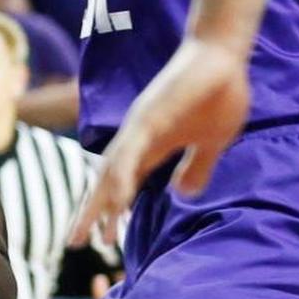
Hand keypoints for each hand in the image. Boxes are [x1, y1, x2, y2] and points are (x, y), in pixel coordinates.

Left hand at [68, 38, 248, 245]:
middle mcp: (137, 138)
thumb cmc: (218, 93)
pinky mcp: (150, 117)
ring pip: (112, 172)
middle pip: (106, 182)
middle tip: (75, 244)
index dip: (110, 212)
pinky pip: (130, 153)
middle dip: (91, 214)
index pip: (123, 185)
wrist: (223, 54)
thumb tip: (183, 194)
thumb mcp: (212, 143)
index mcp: (151, 147)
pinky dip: (120, 177)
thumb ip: (196, 167)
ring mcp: (140, 127)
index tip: (102, 240)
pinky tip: (113, 199)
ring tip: (88, 233)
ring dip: (100, 204)